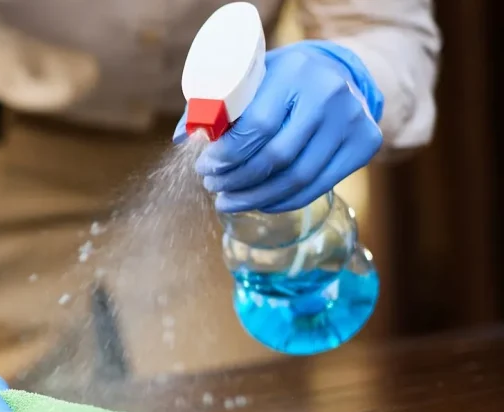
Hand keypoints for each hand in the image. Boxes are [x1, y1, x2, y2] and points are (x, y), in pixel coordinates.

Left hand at [174, 40, 384, 213]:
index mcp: (295, 72)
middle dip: (237, 180)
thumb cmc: (280, 79)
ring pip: (297, 178)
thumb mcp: (249, 79)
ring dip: (256, 198)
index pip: (256, 127)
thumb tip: (183, 138)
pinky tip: (260, 203)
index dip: (226, 155)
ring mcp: (352, 121)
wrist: (336, 73)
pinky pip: (317, 186)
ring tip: (228, 201)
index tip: (205, 168)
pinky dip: (283, 201)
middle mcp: (330, 95)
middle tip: (214, 188)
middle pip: (276, 157)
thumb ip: (215, 105)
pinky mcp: (365, 143)